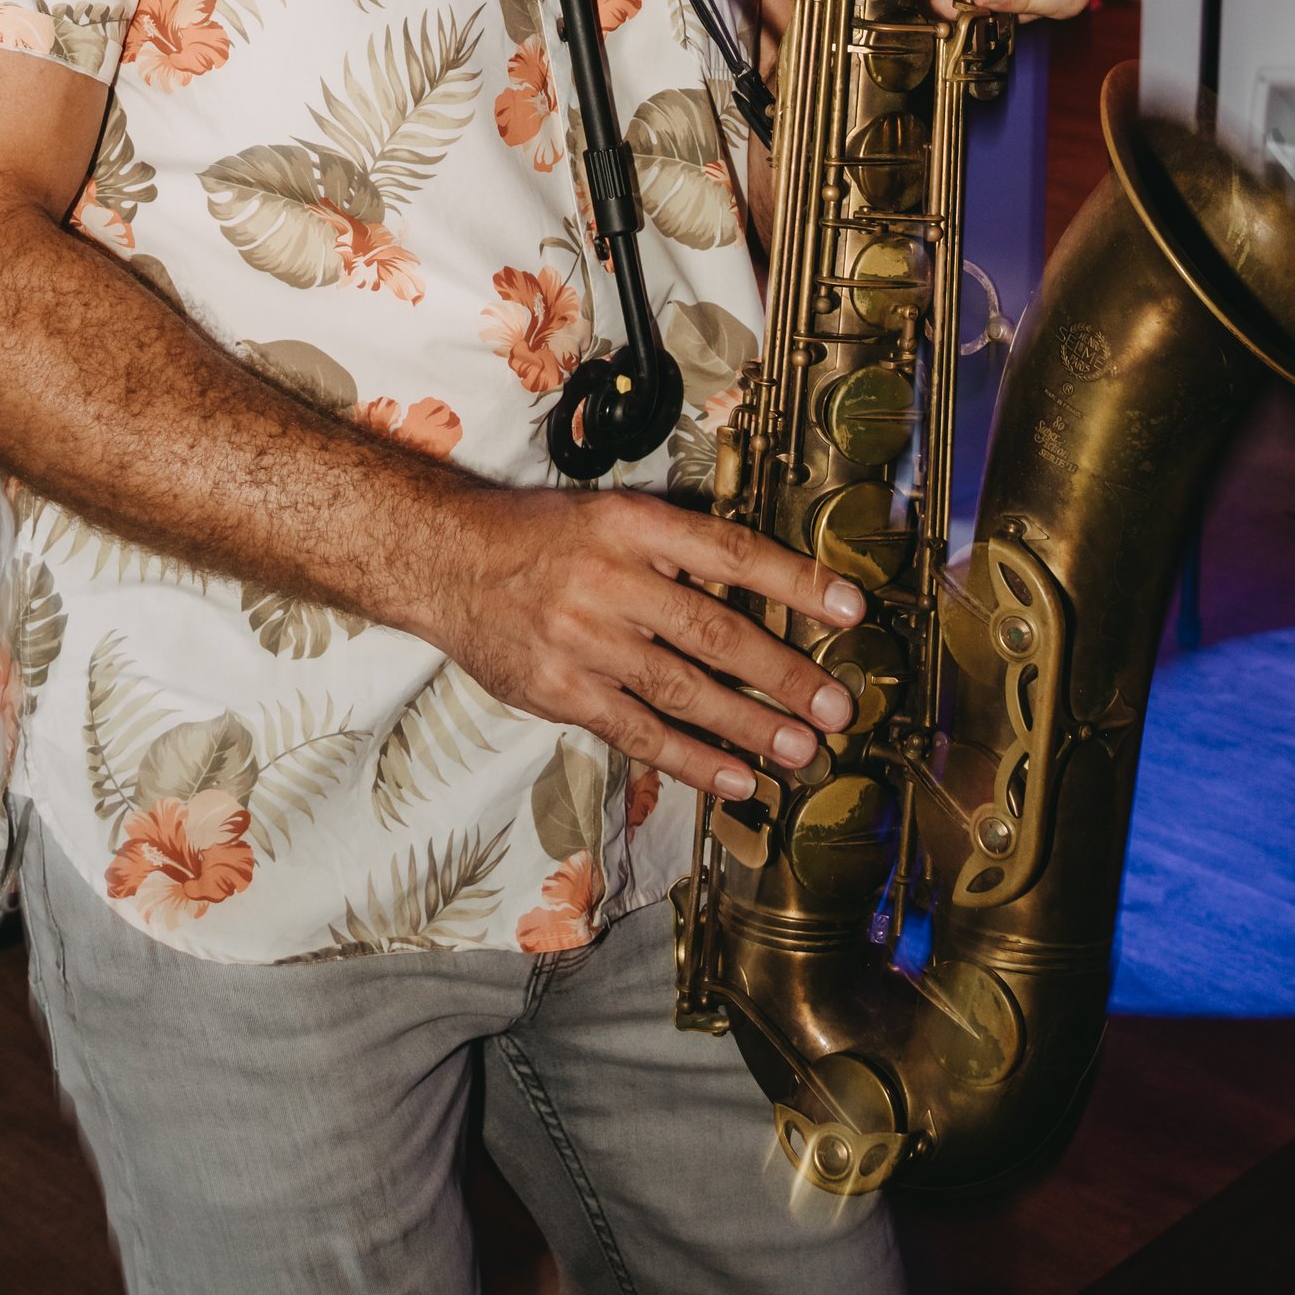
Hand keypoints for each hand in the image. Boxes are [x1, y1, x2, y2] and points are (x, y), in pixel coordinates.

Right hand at [424, 484, 865, 797]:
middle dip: (785, 673)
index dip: (796, 582)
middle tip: (837, 706)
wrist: (443, 560)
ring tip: (802, 750)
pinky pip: (639, 733)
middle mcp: (612, 580)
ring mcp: (586, 641)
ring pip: (684, 690)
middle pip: (717, 630)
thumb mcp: (608, 515)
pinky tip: (737, 779)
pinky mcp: (563, 692)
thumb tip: (758, 585)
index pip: (731, 552)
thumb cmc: (536, 536)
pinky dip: (693, 761)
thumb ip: (674, 548)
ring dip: (751, 725)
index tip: (851, 609)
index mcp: (633, 524)